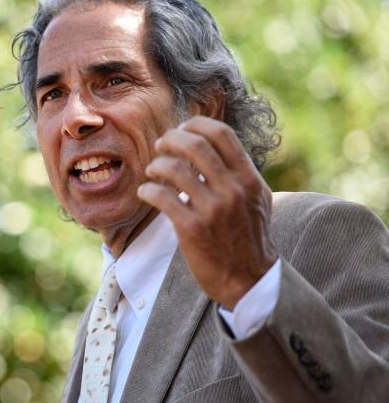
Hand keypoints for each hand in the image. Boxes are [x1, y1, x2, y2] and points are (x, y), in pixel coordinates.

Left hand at [137, 116, 276, 309]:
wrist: (248, 278)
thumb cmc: (249, 237)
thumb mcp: (256, 199)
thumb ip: (240, 172)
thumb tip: (215, 145)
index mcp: (249, 178)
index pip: (222, 134)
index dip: (196, 124)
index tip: (182, 129)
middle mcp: (232, 189)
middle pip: (194, 145)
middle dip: (170, 139)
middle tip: (161, 145)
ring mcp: (212, 208)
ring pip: (174, 169)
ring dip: (156, 165)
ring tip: (153, 171)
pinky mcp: (191, 228)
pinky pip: (161, 196)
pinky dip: (148, 190)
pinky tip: (146, 192)